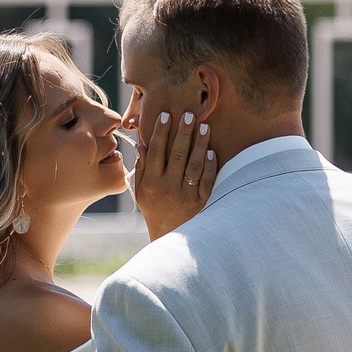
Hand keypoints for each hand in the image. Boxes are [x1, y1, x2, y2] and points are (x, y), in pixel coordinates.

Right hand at [131, 108, 218, 240]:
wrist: (171, 237)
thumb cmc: (154, 209)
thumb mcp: (141, 192)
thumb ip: (141, 168)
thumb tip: (142, 143)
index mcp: (151, 184)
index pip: (156, 152)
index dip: (161, 132)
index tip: (166, 115)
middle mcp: (168, 188)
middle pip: (177, 155)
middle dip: (183, 132)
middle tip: (190, 113)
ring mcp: (186, 195)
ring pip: (194, 165)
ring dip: (200, 144)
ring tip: (204, 126)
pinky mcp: (201, 202)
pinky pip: (206, 180)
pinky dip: (209, 165)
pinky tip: (211, 150)